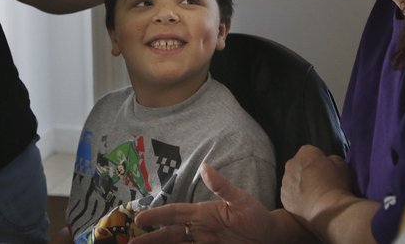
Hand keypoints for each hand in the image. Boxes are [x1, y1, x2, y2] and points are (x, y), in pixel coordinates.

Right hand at [132, 164, 275, 243]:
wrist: (274, 239)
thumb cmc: (258, 217)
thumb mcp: (242, 202)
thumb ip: (223, 187)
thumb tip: (204, 168)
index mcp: (204, 214)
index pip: (176, 214)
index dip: (157, 216)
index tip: (139, 218)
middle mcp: (200, 230)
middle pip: (170, 235)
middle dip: (150, 239)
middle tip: (130, 242)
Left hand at [281, 145, 351, 224]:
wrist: (329, 211)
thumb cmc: (337, 185)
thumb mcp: (342, 165)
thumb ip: (332, 160)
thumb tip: (328, 162)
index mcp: (305, 152)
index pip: (310, 153)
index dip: (319, 162)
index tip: (327, 171)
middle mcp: (291, 164)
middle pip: (299, 166)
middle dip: (307, 172)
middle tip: (320, 184)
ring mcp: (285, 182)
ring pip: (292, 181)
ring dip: (300, 186)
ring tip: (315, 197)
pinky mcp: (283, 198)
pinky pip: (290, 196)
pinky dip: (297, 199)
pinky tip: (308, 205)